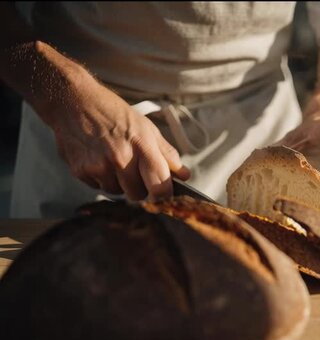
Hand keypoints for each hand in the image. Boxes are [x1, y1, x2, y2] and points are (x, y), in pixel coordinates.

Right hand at [39, 69, 189, 200]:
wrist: (74, 101)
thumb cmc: (114, 113)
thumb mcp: (146, 127)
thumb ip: (167, 153)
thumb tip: (184, 175)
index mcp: (142, 146)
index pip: (160, 185)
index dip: (164, 196)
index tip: (163, 195)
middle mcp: (121, 158)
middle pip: (138, 195)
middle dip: (139, 188)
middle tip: (134, 171)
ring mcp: (99, 166)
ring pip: (117, 193)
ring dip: (119, 183)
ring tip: (114, 161)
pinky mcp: (80, 171)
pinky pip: (98, 187)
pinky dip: (101, 179)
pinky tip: (98, 160)